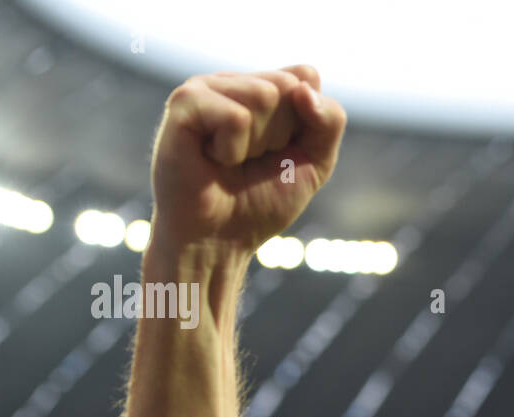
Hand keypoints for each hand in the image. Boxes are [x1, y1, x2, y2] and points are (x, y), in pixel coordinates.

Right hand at [148, 65, 346, 257]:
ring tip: (230, 161)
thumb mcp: (316, 163)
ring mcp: (206, 88)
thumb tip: (303, 88)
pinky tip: (211, 159)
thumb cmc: (260, 202)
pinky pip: (235, 117)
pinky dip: (232, 150)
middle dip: (281, 136)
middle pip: (288, 86)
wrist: (218, 242)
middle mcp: (234, 81)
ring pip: (263, 96)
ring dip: (256, 144)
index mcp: (262, 87)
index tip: (281, 152)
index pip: (306, 77)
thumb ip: (329, 121)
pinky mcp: (183, 103)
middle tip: (251, 161)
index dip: (306, 125)